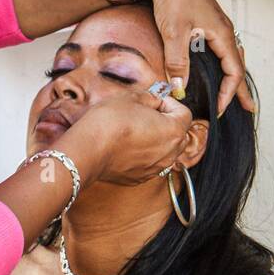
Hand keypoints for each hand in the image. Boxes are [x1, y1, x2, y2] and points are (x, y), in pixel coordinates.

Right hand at [65, 90, 191, 185]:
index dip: (170, 102)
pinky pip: (151, 163)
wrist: (89, 149)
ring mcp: (156, 169)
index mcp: (174, 131)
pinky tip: (128, 145)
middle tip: (148, 112)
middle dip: (168, 121)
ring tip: (137, 129)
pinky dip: (146, 154)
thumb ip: (151, 97)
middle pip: (179, 134)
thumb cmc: (110, 122)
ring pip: (166, 151)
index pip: (184, 114)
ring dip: (158, 139)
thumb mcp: (133, 97)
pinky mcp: (140, 178)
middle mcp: (170, 154)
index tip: (156, 100)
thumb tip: (155, 100)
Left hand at [122, 0, 250, 114]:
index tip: (219, 110)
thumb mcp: (174, 32)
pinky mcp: (204, 21)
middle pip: (237, 64)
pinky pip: (220, 47)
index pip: (234, 71)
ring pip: (229, 55)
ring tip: (234, 89)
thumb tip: (181, 90)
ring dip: (232, 74)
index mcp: (222, 33)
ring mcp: (215, 24)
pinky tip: (215, 66)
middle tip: (248, 107)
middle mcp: (223, 29)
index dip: (229, 93)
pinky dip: (222, 62)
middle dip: (241, 87)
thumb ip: (178, 62)